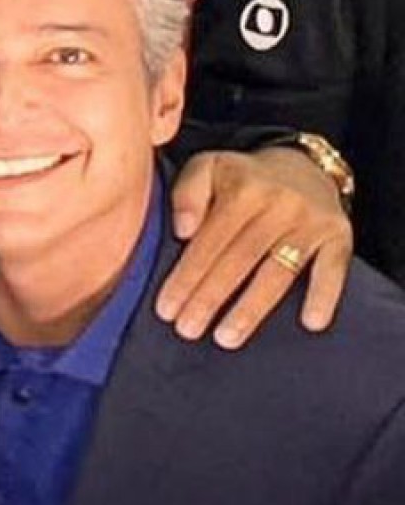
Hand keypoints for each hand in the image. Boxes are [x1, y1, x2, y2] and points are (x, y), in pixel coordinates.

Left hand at [157, 148, 351, 347]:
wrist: (303, 166)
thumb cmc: (241, 178)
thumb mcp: (207, 168)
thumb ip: (187, 192)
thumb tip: (182, 230)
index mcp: (243, 189)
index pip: (210, 241)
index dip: (186, 277)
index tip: (166, 309)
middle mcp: (279, 204)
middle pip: (240, 260)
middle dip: (210, 298)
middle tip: (187, 330)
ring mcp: (311, 222)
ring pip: (278, 272)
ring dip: (251, 308)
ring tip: (226, 338)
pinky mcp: (339, 236)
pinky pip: (333, 269)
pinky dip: (324, 295)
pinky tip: (311, 323)